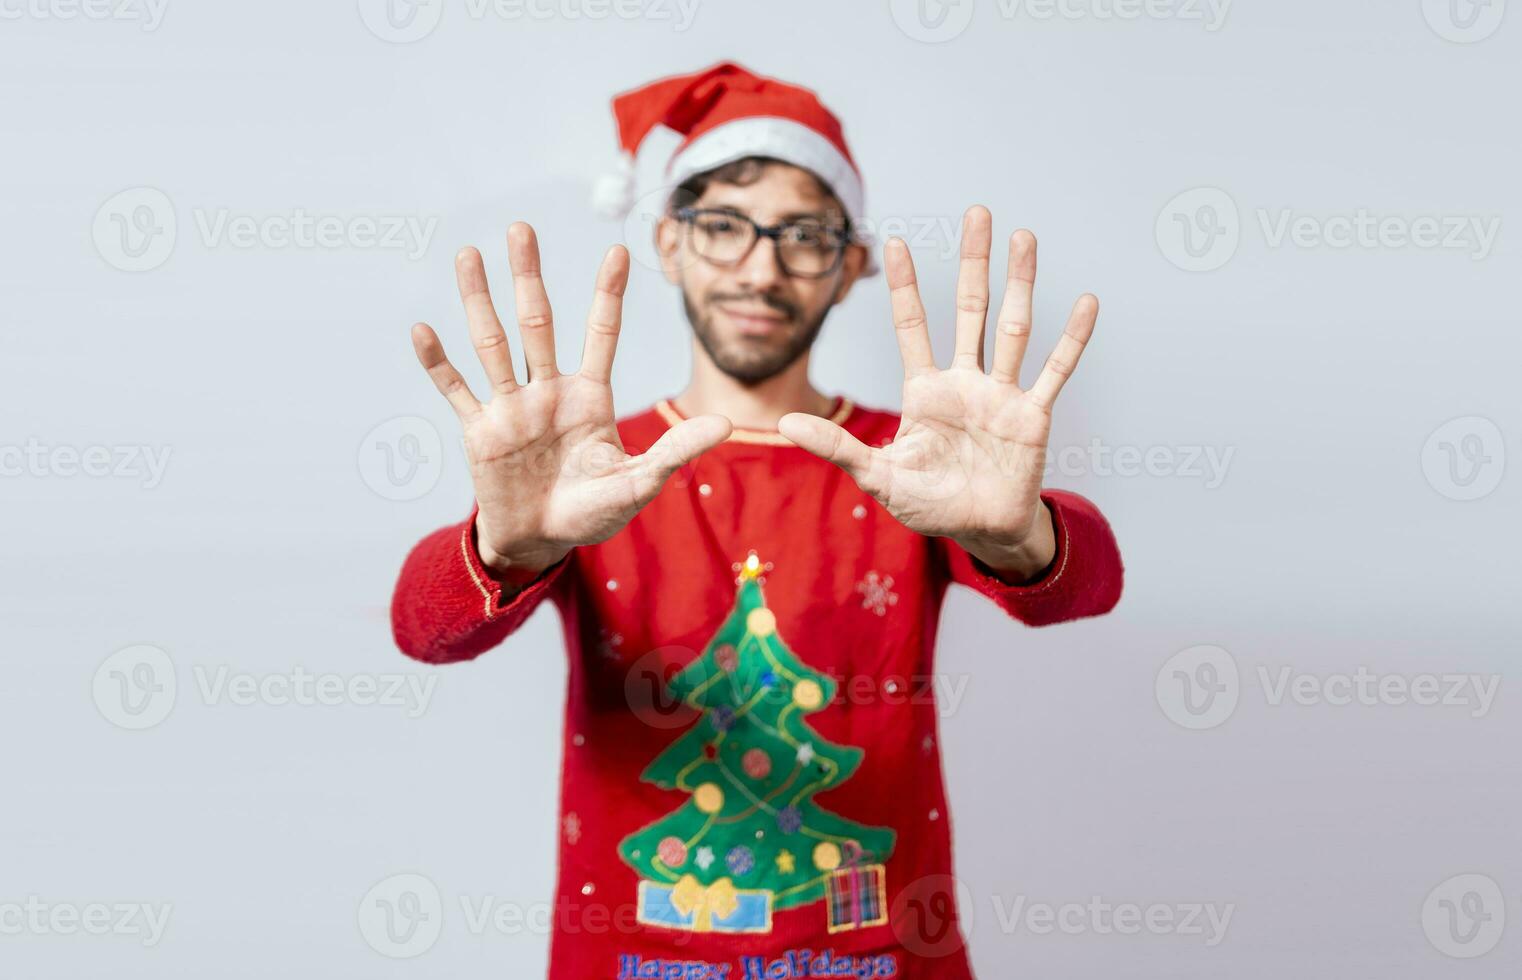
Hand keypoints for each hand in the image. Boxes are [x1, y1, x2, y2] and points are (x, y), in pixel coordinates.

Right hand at [411, 223, 731, 575]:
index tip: (617, 250)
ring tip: (468, 255)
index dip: (608, 294)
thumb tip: (728, 424)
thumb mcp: (640, 483)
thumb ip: (677, 450)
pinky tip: (423, 329)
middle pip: (537, 322)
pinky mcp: (480, 431)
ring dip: (479, 300)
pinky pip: (456, 390)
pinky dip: (438, 363)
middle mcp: (548, 391)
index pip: (601, 334)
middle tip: (522, 228)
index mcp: (589, 397)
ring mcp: (511, 407)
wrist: (543, 542)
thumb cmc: (593, 512)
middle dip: (529, 276)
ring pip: (493, 343)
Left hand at [778, 207, 1098, 580]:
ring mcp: (1001, 395)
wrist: (979, 532)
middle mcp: (965, 382)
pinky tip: (1087, 303)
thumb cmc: (929, 504)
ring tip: (1024, 237)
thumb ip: (837, 448)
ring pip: (1012, 327)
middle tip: (977, 213)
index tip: (892, 242)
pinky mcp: (1032, 416)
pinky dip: (1072, 339)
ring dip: (1020, 283)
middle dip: (973, 262)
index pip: (912, 325)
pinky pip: (1054, 371)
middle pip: (969, 309)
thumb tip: (784, 426)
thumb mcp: (878, 476)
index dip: (903, 286)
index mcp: (925, 391)